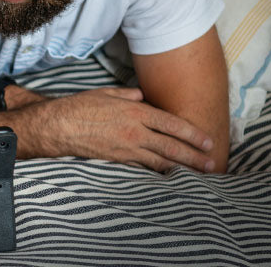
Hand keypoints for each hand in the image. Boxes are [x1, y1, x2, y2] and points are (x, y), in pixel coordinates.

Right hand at [28, 88, 216, 172]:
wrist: (58, 126)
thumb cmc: (80, 106)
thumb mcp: (106, 93)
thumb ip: (127, 96)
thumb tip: (141, 97)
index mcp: (135, 112)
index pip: (171, 124)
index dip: (192, 134)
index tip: (208, 142)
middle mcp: (135, 132)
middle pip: (171, 146)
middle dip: (194, 156)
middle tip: (212, 164)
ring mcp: (126, 149)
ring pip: (160, 161)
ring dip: (181, 168)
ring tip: (198, 175)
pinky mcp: (117, 160)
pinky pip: (143, 168)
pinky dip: (158, 172)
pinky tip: (169, 176)